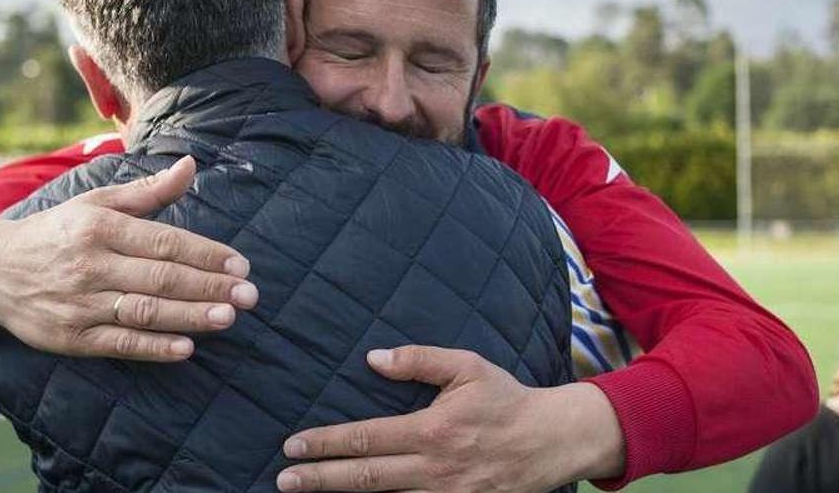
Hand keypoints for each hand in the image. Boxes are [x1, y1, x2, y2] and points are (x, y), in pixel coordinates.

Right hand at [0, 156, 258, 361]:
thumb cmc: (56, 232)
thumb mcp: (96, 203)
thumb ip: (148, 192)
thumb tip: (191, 165)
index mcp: (100, 227)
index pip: (164, 241)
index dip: (206, 254)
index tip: (241, 264)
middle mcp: (90, 265)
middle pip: (160, 277)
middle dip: (209, 286)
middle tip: (250, 295)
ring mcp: (80, 304)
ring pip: (144, 312)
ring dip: (189, 316)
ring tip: (228, 316)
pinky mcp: (70, 338)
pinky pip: (118, 344)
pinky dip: (153, 348)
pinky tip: (185, 347)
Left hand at [277, 346, 624, 491]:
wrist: (554, 442)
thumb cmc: (506, 400)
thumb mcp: (466, 367)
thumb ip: (418, 360)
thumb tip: (372, 358)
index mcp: (432, 431)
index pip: (366, 440)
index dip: (325, 443)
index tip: (293, 445)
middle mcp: (435, 470)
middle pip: (365, 478)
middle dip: (319, 480)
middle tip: (284, 480)